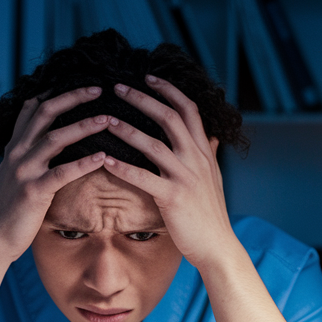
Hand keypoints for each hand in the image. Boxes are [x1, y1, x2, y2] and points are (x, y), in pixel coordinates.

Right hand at [0, 87, 110, 263]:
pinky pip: (63, 172)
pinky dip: (84, 162)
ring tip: (108, 119)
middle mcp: (16, 153)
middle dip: (73, 97)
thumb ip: (26, 158)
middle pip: (45, 112)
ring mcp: (24, 171)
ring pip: (56, 138)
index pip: (31, 108)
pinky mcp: (34, 191)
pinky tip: (103, 157)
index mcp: (13, 148)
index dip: (54, 92)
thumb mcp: (13, 176)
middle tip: (98, 89)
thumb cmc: (10, 210)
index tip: (79, 84)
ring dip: (84, 125)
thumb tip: (44, 146)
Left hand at [101, 76, 238, 269]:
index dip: (168, 90)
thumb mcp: (215, 178)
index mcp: (204, 151)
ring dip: (127, 129)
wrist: (217, 245)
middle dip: (143, 99)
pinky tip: (104, 159)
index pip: (189, 109)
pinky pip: (144, 178)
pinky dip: (123, 167)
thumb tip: (214, 136)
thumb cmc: (211, 213)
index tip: (149, 77)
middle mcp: (197, 159)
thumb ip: (211, 154)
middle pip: (169, 118)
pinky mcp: (173, 197)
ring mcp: (186, 177)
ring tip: (105, 119)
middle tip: (118, 87)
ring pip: (154, 144)